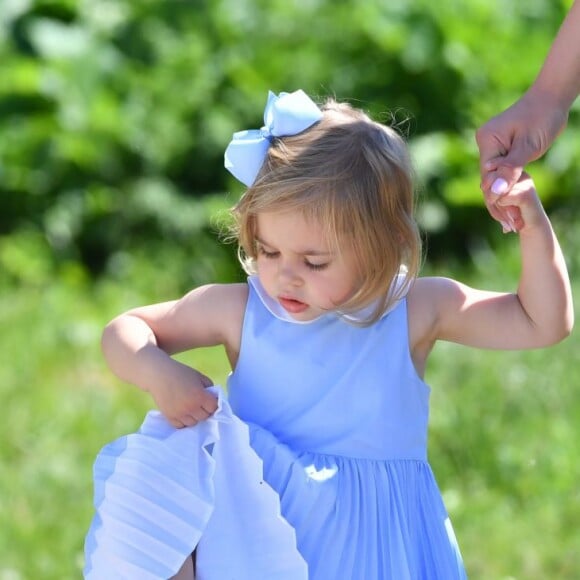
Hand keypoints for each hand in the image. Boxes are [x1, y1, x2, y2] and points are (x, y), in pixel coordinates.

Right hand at [148, 361, 217, 427]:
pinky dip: (183, 421)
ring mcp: (179, 414)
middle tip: (200, 404)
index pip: (213, 408)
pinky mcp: (169, 417)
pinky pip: (180, 426)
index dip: (213, 404)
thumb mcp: (199, 376)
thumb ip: (209, 387)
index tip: (210, 401)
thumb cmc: (180, 373)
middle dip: (204, 411)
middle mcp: (190, 407)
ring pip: (193, 423)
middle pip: (204, 417)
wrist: (158, 375)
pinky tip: (183, 413)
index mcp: (200, 396)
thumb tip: (213, 398)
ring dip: (194, 417)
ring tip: (191, 408)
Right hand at [476, 90, 567, 227]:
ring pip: (494, 179)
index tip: (508, 220)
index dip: (497, 199)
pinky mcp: (500, 149)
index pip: (488, 176)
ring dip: (503, 199)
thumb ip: (510, 170)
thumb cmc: (543, 117)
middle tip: (511, 227)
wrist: (551, 97)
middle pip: (488, 180)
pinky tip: (514, 207)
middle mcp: (484, 144)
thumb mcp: (528, 146)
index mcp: (487, 141)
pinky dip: (508, 188)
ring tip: (513, 223)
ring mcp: (491, 146)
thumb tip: (492, 192)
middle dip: (499, 203)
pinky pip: (501, 172)